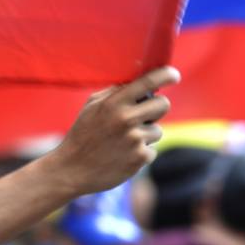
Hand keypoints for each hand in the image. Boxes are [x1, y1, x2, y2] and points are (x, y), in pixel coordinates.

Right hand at [43, 66, 179, 195]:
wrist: (71, 170)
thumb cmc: (82, 134)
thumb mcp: (91, 107)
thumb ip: (114, 93)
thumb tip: (139, 82)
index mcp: (113, 103)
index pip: (147, 82)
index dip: (166, 74)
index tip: (173, 75)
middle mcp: (125, 119)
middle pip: (163, 104)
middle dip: (157, 108)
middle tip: (143, 115)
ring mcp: (134, 140)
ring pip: (157, 130)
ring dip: (145, 135)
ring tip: (122, 142)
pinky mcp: (140, 159)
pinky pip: (152, 149)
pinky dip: (141, 152)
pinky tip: (122, 156)